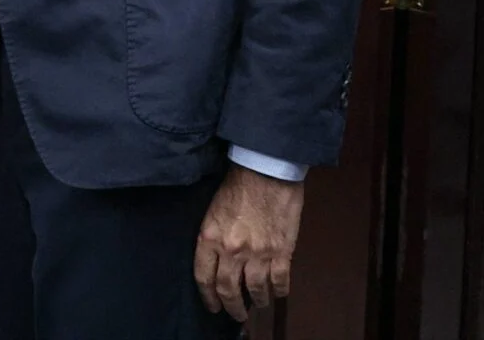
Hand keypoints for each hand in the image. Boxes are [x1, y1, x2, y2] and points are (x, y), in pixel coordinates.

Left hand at [194, 164, 304, 321]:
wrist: (266, 171)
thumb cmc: (237, 185)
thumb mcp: (212, 209)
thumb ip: (213, 236)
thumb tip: (217, 258)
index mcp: (210, 237)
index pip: (203, 277)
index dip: (208, 297)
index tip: (212, 306)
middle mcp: (232, 250)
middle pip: (228, 289)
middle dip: (231, 307)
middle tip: (235, 315)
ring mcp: (258, 253)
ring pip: (255, 290)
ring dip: (257, 301)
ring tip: (257, 304)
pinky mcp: (281, 252)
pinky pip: (280, 281)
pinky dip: (279, 292)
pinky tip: (277, 293)